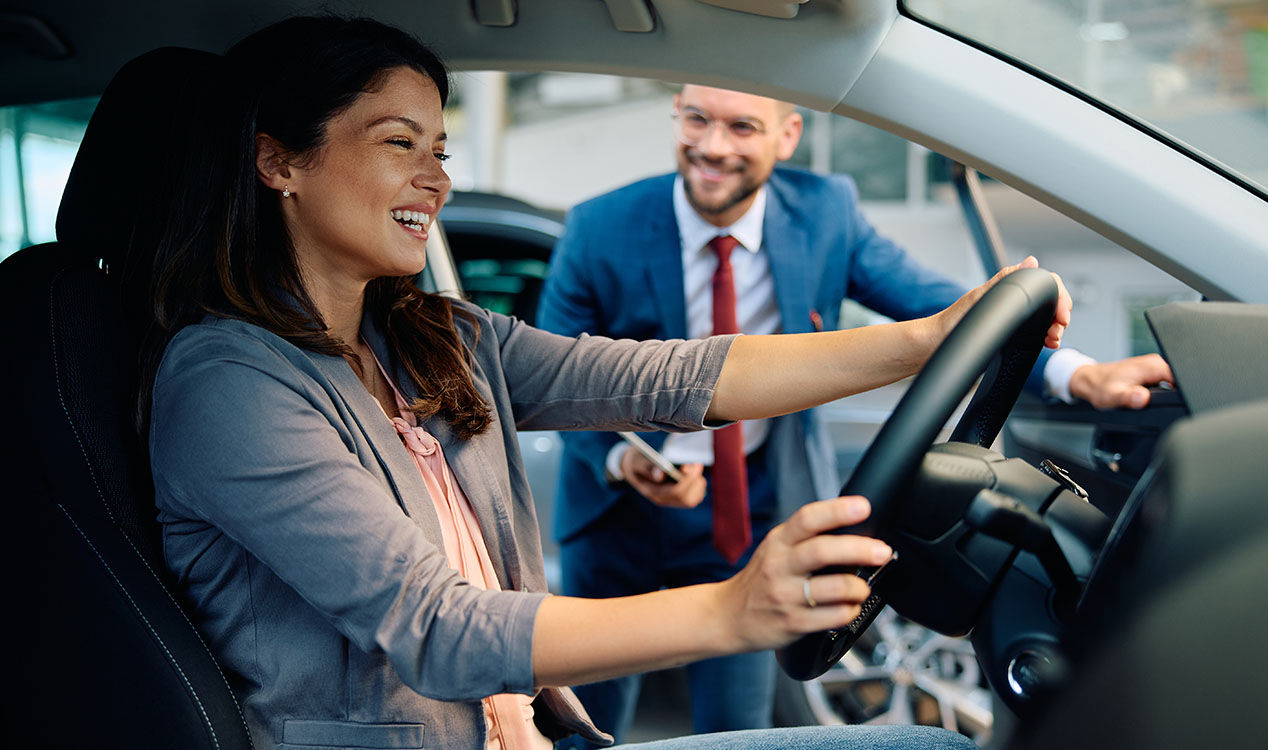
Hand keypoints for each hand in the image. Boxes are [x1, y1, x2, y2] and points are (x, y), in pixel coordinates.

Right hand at [621, 447, 706, 507]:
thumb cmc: (637, 462)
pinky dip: (698, 487)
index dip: (687, 479)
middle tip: (696, 464)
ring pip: (692, 500)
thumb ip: (648, 467)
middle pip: (686, 498)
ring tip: (695, 468)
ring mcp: (670, 500)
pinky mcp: (676, 497)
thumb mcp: (638, 461)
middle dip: (695, 481)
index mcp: (652, 492)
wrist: (634, 467)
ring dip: (698, 484)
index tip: (692, 466)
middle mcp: (662, 499)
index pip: (676, 492)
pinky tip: (696, 476)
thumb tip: (660, 476)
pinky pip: (693, 498)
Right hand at [715, 496, 892, 650]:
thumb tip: (853, 525)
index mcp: (779, 541)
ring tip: (863, 587)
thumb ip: (806, 537)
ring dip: (858, 587)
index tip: (863, 507)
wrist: (728, 615)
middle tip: (881, 551)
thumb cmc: (761, 579)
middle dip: (859, 549)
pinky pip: (832, 617)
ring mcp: (785, 595)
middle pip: (822, 551)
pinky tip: (850, 607)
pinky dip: (850, 611)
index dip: (837, 510)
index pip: (808, 519)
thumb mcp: (775, 548)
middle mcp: (780, 566)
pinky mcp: (792, 623)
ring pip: (833, 587)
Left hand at [932, 256, 1072, 350]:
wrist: (934, 346)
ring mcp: (1012, 315)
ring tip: (1052, 339)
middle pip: (1049, 302)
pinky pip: (1036, 332)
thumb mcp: (980, 298)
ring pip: (1045, 317)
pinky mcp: (1010, 332)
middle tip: (1056, 331)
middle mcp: (1011, 299)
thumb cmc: (951, 324)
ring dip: (1055, 328)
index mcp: (1007, 286)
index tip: (1061, 315)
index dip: (1059, 297)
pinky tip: (1045, 343)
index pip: (1045, 284)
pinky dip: (1045, 337)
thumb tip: (1030, 262)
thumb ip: (1005, 280)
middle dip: (1059, 315)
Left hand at [1069, 353, 1172, 408]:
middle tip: (1155, 402)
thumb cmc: (1101, 387)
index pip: (1183, 378)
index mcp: (1152, 366)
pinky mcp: (1150, 371)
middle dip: (1175, 394)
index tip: (1173, 403)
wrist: (1092, 380)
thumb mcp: (1114, 396)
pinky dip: (1160, 391)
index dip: (1182, 393)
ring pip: (1173, 381)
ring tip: (1150, 399)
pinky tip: (1148, 396)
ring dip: (1167, 393)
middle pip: (1180, 379)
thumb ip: (1130, 397)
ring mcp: (1153, 366)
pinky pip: (1164, 381)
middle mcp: (1155, 363)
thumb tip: (1143, 398)